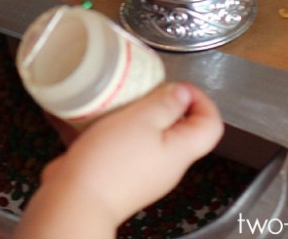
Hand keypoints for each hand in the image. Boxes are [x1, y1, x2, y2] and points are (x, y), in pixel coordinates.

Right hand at [17, 83, 222, 237]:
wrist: (75, 200)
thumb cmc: (111, 161)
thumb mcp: (142, 119)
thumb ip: (166, 103)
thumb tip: (183, 94)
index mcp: (180, 152)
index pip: (211, 125)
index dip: (201, 99)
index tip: (178, 86)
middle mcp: (167, 166)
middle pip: (181, 129)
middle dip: (166, 103)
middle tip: (145, 90)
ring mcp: (145, 173)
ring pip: (152, 136)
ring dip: (139, 115)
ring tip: (120, 102)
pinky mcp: (122, 176)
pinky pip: (129, 146)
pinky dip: (119, 130)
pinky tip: (100, 120)